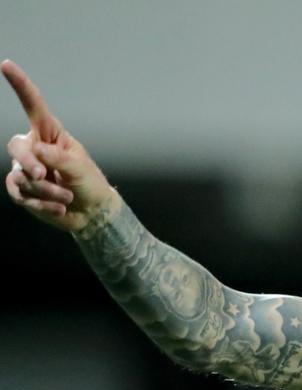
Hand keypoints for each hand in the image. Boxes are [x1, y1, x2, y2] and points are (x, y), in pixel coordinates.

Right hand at [3, 59, 117, 232]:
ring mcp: (24, 169)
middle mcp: (33, 148)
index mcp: (50, 134)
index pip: (32, 106)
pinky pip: (21, 196)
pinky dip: (42, 205)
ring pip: (21, 177)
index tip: (7, 65)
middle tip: (44, 175)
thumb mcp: (80, 167)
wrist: (91, 212)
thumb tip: (37, 151)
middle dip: (29, 163)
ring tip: (67, 198)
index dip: (20, 85)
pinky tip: (59, 209)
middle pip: (16, 147)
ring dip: (47, 191)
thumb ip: (58, 158)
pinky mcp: (21, 190)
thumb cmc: (90, 183)